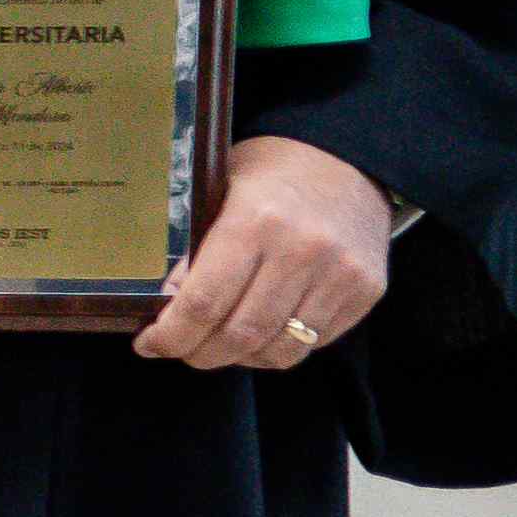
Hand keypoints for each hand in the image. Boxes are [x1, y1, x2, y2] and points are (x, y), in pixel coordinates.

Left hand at [137, 132, 394, 373]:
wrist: (348, 157)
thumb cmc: (272, 174)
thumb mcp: (219, 193)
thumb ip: (195, 251)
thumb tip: (167, 307)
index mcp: (253, 222)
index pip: (203, 303)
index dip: (170, 336)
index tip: (150, 344)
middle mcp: (300, 251)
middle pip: (240, 335)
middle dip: (200, 355)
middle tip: (182, 351)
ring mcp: (339, 274)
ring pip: (280, 350)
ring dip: (242, 359)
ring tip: (221, 347)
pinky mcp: (367, 289)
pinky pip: (316, 342)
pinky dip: (282, 348)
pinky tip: (263, 334)